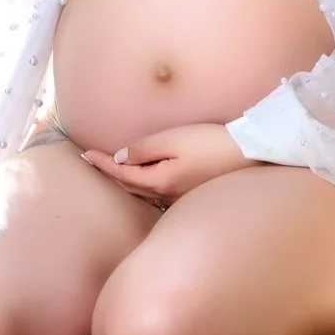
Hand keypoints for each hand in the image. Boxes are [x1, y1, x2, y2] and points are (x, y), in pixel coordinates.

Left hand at [81, 124, 254, 201]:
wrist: (250, 155)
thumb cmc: (211, 143)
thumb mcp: (174, 139)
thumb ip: (144, 149)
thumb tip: (120, 158)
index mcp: (158, 180)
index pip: (121, 173)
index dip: (101, 163)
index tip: (85, 154)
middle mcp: (166, 193)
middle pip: (129, 186)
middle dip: (109, 174)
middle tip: (92, 163)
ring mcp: (179, 196)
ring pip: (143, 192)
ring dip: (125, 182)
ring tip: (112, 172)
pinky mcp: (191, 192)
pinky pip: (158, 192)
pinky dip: (143, 185)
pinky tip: (144, 181)